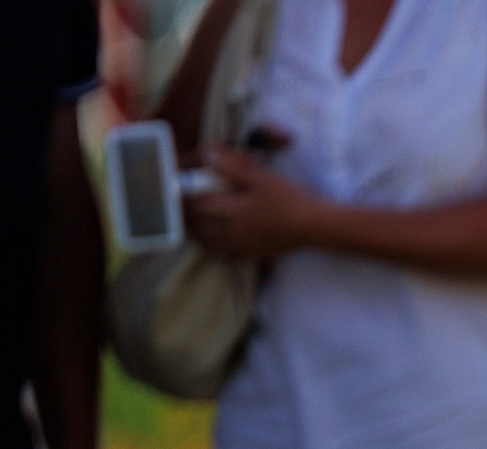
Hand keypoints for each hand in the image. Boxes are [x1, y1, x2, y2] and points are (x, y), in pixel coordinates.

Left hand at [185, 146, 328, 260]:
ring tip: (191, 226)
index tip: (173, 193)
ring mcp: (241, 245)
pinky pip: (225, 253)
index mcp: (230, 209)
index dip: (182, 199)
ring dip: (197, 233)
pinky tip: (215, 242)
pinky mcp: (252, 254)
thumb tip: (207, 156)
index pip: (196, 205)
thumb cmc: (288, 198)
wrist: (313, 226)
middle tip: (179, 210)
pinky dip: (214, 247)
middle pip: (198, 226)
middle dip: (186, 218)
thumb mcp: (260, 177)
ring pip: (208, 242)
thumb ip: (231, 168)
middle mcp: (230, 230)